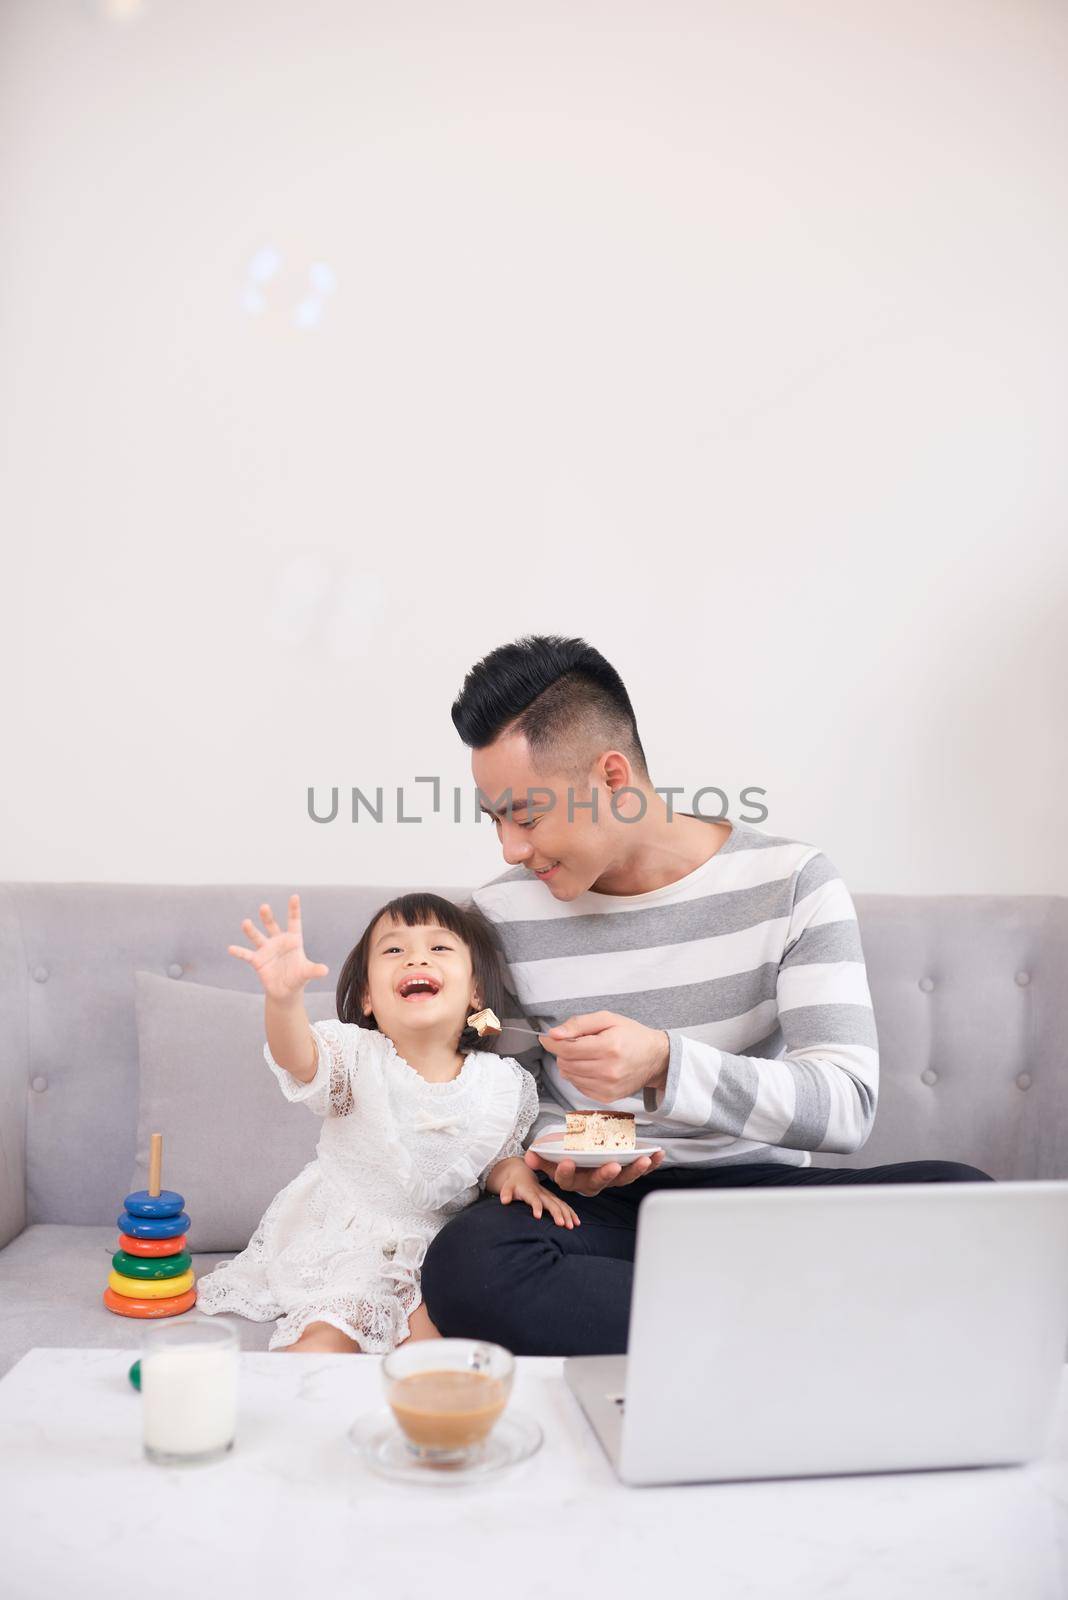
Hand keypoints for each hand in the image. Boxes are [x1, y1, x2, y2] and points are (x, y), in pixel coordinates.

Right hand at [227, 893, 328, 1001]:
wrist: (286, 991)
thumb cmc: (298, 977)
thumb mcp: (306, 973)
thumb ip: (314, 970)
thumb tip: (325, 970)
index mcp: (293, 940)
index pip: (294, 922)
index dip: (294, 909)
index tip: (294, 896)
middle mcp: (278, 941)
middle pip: (272, 925)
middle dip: (267, 916)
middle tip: (264, 907)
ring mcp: (266, 950)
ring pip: (257, 937)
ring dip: (251, 930)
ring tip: (245, 922)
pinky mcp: (257, 961)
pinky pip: (247, 955)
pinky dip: (239, 952)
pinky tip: (231, 948)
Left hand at [495, 1159, 581, 1229]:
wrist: (523, 1174)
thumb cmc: (514, 1184)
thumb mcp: (507, 1187)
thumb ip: (506, 1193)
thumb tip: (504, 1200)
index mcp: (530, 1191)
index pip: (534, 1199)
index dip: (536, 1207)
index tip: (538, 1216)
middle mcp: (542, 1193)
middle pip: (551, 1203)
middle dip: (558, 1213)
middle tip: (563, 1225)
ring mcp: (549, 1195)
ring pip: (560, 1204)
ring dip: (567, 1214)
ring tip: (572, 1226)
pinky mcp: (553, 1198)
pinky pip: (564, 1206)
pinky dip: (571, 1213)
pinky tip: (577, 1222)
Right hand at [524, 1139, 664, 1195]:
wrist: (577, 1153)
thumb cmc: (562, 1152)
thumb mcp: (548, 1153)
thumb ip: (540, 1156)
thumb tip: (530, 1157)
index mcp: (570, 1179)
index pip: (566, 1180)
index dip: (566, 1173)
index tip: (566, 1162)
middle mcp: (590, 1182)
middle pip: (597, 1183)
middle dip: (606, 1175)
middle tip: (612, 1165)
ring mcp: (610, 1178)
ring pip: (621, 1179)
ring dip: (634, 1170)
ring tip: (643, 1158)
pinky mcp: (625, 1170)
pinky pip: (638, 1169)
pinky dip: (650, 1163)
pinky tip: (659, 1153)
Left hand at [539, 1011, 669, 1102]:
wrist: (655, 1058)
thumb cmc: (632, 1035)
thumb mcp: (607, 1019)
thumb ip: (578, 1024)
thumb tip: (554, 1034)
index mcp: (609, 1047)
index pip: (567, 1049)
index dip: (552, 1042)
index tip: (548, 1038)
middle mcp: (608, 1071)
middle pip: (565, 1063)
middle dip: (564, 1052)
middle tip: (577, 1043)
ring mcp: (608, 1087)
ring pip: (569, 1076)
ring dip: (571, 1064)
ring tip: (587, 1055)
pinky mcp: (607, 1098)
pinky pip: (578, 1087)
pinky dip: (579, 1076)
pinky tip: (592, 1067)